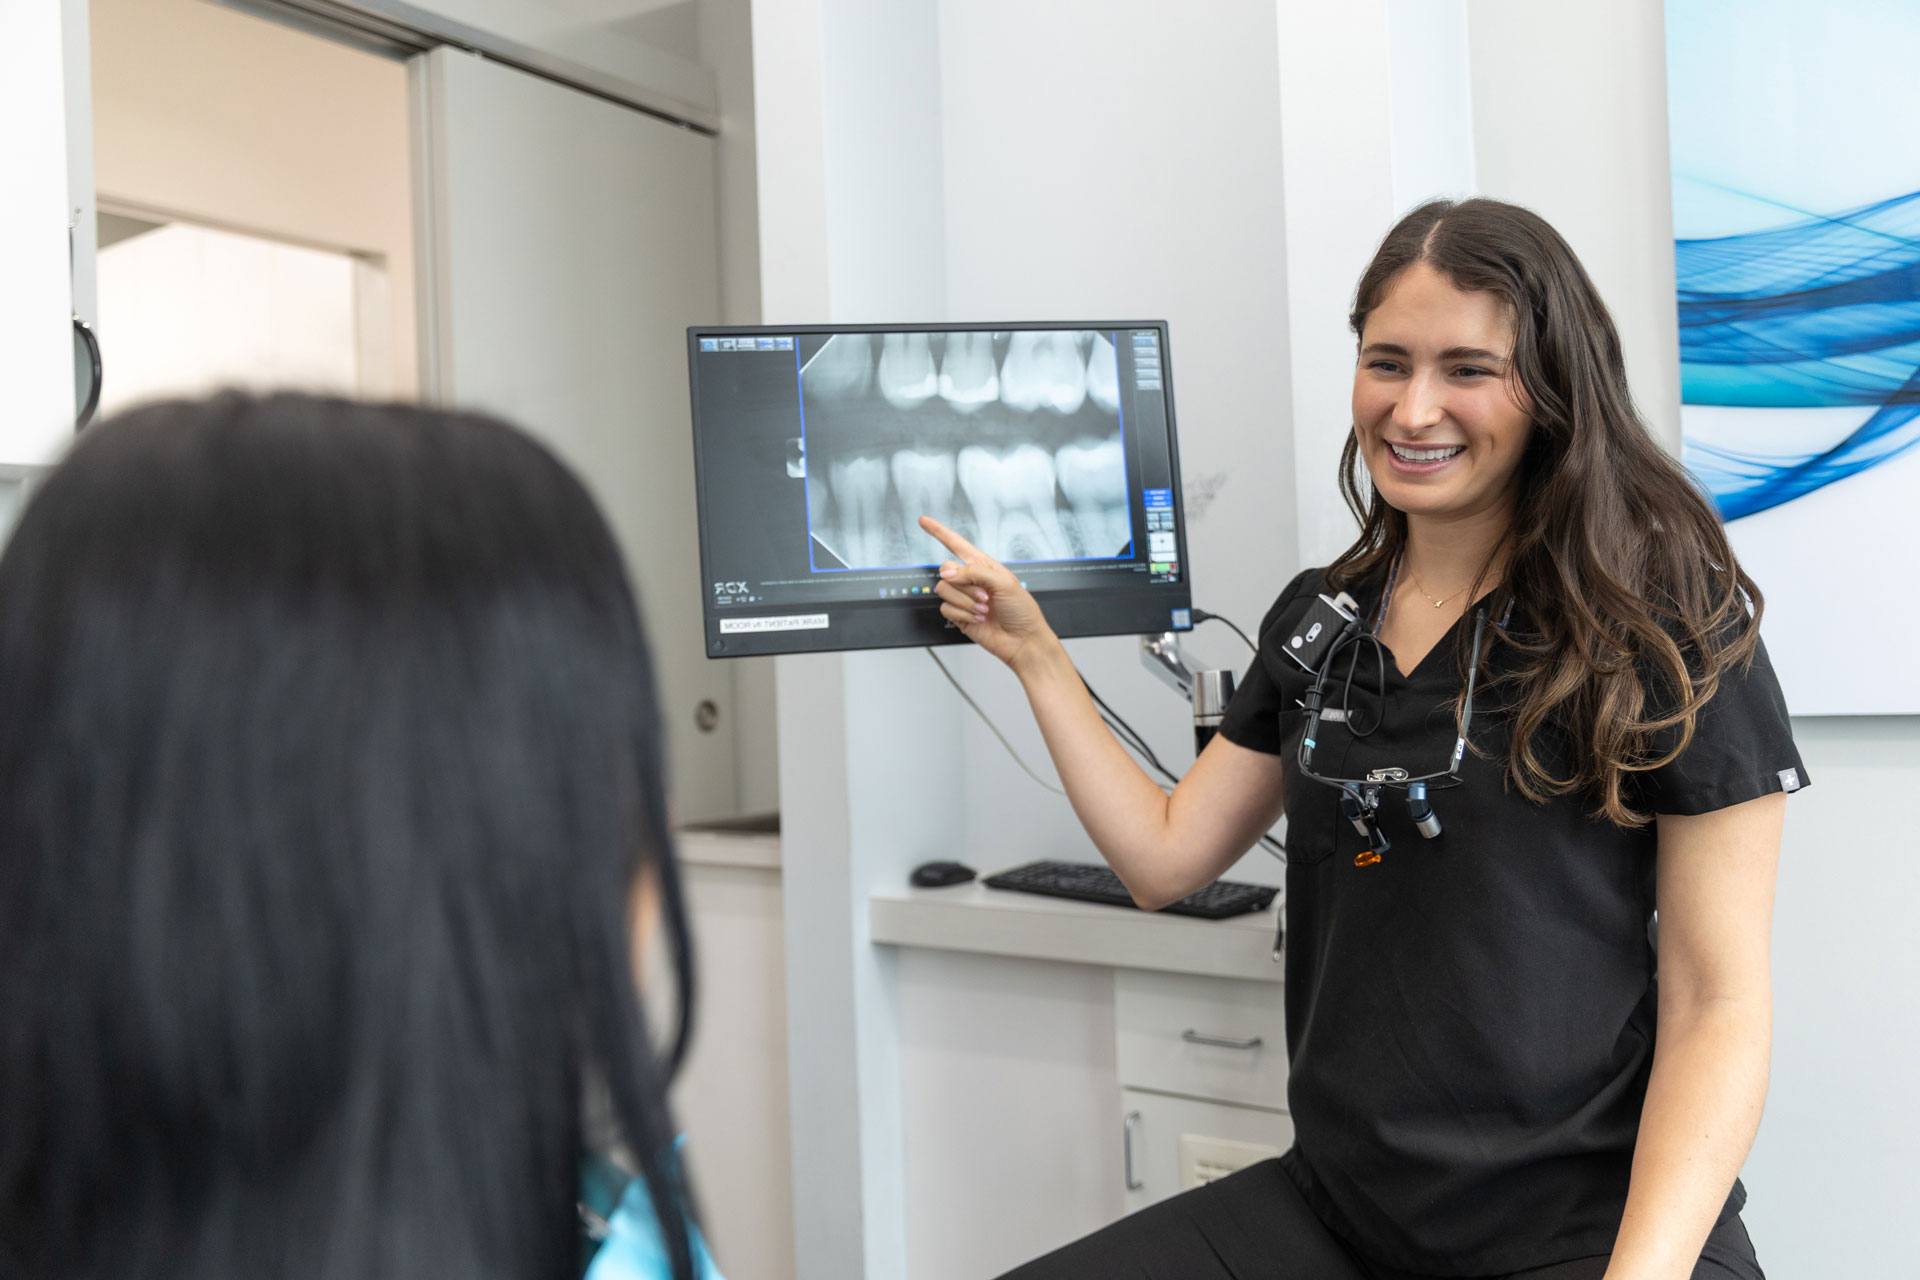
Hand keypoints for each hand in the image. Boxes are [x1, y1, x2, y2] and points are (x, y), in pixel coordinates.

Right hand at [918, 516, 1058, 674]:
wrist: (1022, 640)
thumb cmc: (1021, 610)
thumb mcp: (1003, 581)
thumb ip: (973, 572)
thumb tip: (948, 574)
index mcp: (983, 565)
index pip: (956, 543)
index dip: (939, 532)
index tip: (923, 521)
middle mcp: (971, 579)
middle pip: (946, 569)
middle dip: (964, 585)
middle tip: (984, 596)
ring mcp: (964, 597)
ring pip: (944, 590)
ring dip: (966, 602)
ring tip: (984, 610)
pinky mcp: (959, 615)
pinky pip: (946, 609)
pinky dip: (962, 614)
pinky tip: (977, 619)